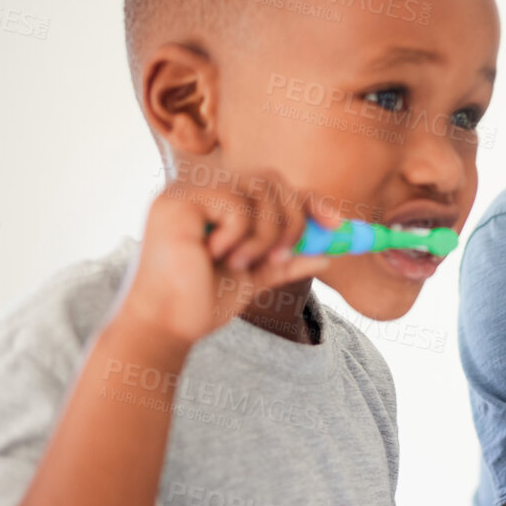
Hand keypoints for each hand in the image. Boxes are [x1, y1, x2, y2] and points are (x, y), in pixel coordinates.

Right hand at [117, 168, 337, 345]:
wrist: (169, 324)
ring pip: (258, 190)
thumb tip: (326, 255)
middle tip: (280, 257)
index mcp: (218, 201)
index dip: (308, 199)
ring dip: (267, 234)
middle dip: (291, 220)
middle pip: (272, 180)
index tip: (336, 223)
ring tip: (242, 263)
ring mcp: (187, 191)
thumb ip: (287, 262)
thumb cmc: (202, 300)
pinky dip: (239, 236)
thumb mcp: (255, 277)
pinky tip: (214, 256)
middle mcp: (201, 188)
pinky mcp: (177, 201)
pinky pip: (235, 204)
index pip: (273, 185)